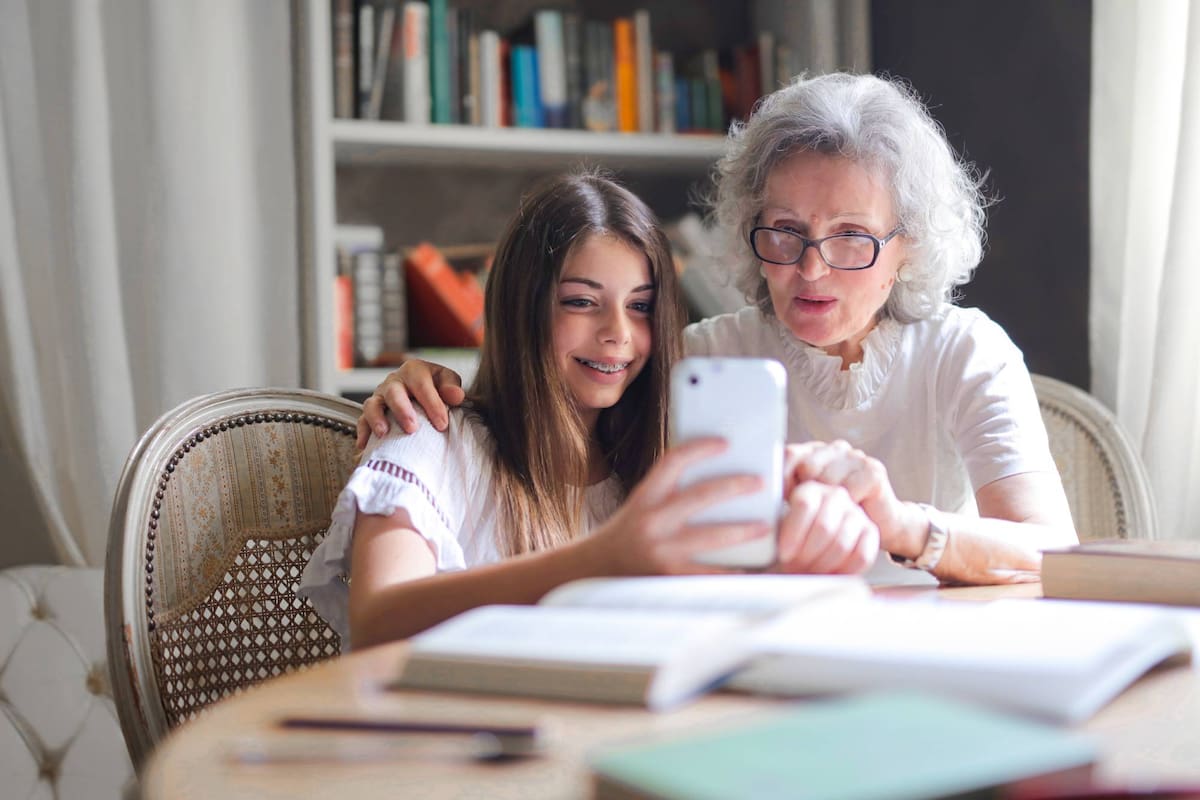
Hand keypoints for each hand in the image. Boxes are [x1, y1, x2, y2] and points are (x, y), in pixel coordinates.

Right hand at [357, 360, 465, 446]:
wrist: (420, 391)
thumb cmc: (435, 387)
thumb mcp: (446, 381)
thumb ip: (451, 387)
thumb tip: (456, 396)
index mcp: (413, 370)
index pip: (421, 385)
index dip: (432, 404)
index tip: (442, 424)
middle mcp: (393, 381)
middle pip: (393, 393)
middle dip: (402, 410)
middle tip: (412, 429)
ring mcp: (380, 396)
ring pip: (372, 404)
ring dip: (376, 419)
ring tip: (383, 433)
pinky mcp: (371, 412)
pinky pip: (362, 420)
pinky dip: (363, 432)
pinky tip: (365, 446)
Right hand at [584, 439, 772, 575]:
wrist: (596, 570)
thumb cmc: (627, 534)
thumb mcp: (642, 504)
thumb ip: (670, 492)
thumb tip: (714, 477)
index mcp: (645, 497)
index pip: (673, 461)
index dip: (700, 448)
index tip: (725, 443)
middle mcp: (651, 521)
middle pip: (700, 496)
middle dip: (735, 487)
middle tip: (760, 482)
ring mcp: (661, 550)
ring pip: (711, 537)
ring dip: (742, 530)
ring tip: (764, 525)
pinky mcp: (670, 577)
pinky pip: (709, 573)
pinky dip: (732, 570)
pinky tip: (751, 566)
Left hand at [772, 481, 878, 573]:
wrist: (815, 546)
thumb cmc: (790, 540)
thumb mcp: (775, 528)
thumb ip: (768, 526)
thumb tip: (753, 528)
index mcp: (809, 489)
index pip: (804, 505)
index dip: (793, 533)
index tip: (783, 555)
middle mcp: (835, 495)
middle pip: (824, 526)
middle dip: (807, 554)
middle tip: (795, 569)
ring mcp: (856, 512)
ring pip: (841, 543)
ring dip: (822, 565)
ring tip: (808, 573)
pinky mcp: (871, 531)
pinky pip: (861, 555)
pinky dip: (843, 571)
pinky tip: (828, 575)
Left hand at [785, 440, 921, 557]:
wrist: (882, 526)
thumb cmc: (838, 517)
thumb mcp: (808, 503)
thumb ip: (788, 492)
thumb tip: (761, 491)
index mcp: (815, 451)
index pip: (789, 454)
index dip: (782, 478)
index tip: (782, 501)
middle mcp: (835, 448)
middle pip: (807, 467)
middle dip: (806, 493)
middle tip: (813, 513)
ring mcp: (856, 457)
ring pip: (827, 480)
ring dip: (828, 504)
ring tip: (834, 515)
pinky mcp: (873, 471)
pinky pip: (849, 490)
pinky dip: (847, 508)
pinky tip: (852, 512)